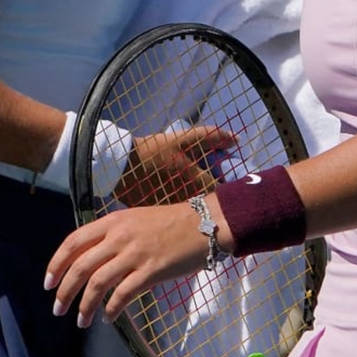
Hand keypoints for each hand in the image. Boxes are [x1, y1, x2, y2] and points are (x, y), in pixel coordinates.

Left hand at [45, 201, 213, 327]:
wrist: (205, 224)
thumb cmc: (171, 222)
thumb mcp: (135, 219)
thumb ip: (112, 234)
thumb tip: (91, 257)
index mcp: (113, 221)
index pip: (73, 242)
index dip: (56, 264)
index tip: (48, 283)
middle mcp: (119, 236)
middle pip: (80, 266)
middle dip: (64, 291)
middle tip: (57, 308)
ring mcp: (135, 254)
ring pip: (97, 283)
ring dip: (84, 306)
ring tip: (80, 321)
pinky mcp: (151, 271)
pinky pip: (122, 294)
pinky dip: (110, 308)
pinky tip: (107, 316)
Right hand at [113, 125, 234, 206]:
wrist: (119, 165)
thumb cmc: (153, 150)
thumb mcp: (183, 139)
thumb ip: (211, 137)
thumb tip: (237, 140)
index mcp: (197, 182)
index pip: (222, 190)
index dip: (227, 186)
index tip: (226, 182)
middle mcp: (189, 201)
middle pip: (209, 205)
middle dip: (213, 200)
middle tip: (212, 193)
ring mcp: (173, 212)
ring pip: (194, 214)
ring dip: (198, 209)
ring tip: (192, 199)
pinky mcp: (159, 218)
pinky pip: (176, 217)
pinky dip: (180, 214)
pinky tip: (176, 206)